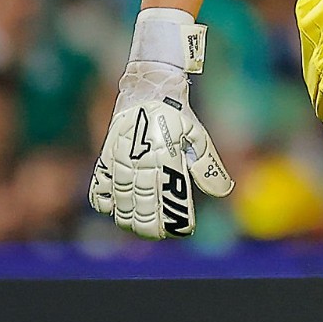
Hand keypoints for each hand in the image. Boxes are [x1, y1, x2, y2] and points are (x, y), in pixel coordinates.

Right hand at [89, 13, 232, 239]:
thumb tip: (223, 192)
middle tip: (160, 233)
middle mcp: (141, 160)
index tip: (183, 230)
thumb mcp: (197, 136)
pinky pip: (99, 186)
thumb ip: (208, 166)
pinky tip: (112, 210)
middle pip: (142, 206)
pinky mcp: (106, 156)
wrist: (148, 88)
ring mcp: (120, 159)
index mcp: (166, 155)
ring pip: (120, 201)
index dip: (176, 219)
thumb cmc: (177, 114)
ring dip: (129, 218)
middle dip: (151, 225)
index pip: (170, 198)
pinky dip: (104, 201)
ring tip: (140, 227)